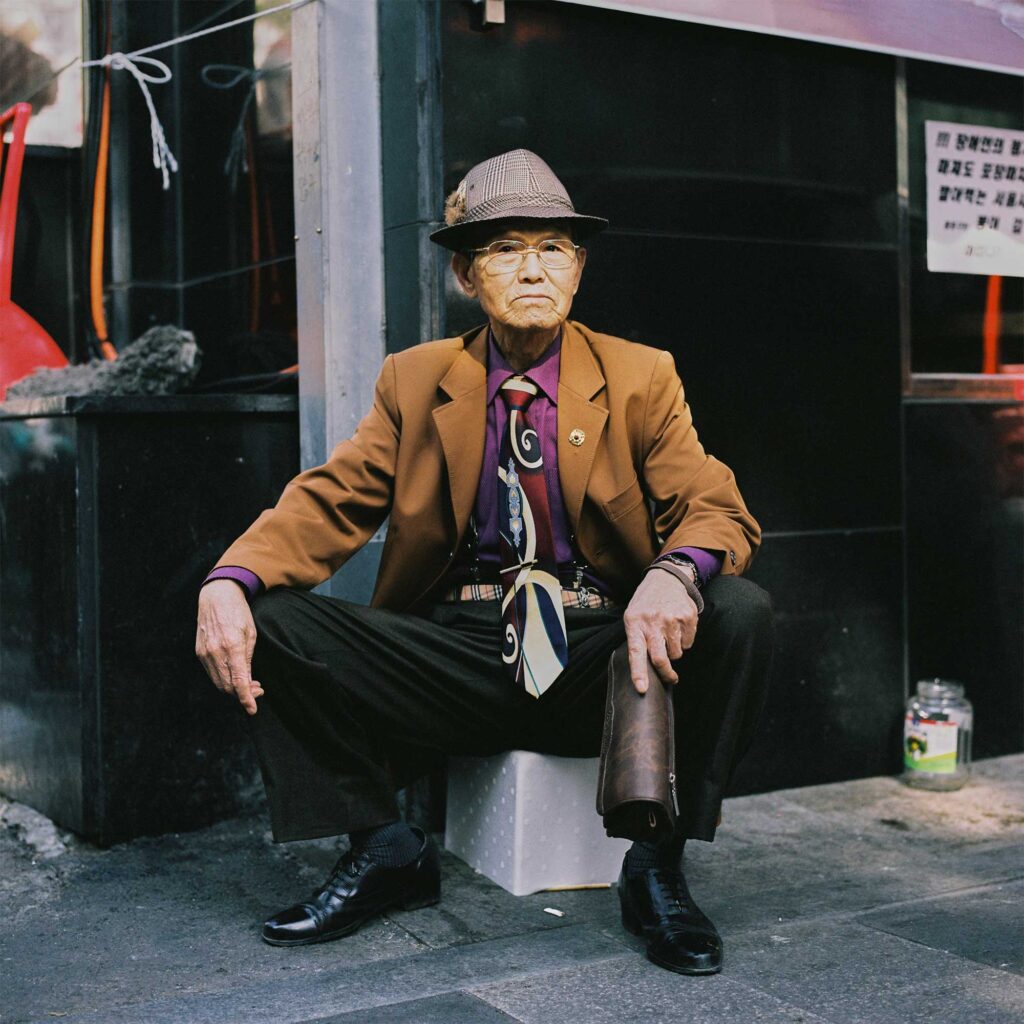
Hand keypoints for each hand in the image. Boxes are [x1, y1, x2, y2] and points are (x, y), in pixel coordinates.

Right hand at [195, 580, 264, 714]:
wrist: (216, 596)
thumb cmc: (238, 613)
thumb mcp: (251, 634)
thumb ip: (248, 660)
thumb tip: (248, 683)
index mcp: (232, 646)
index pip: (238, 682)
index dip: (246, 699)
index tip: (253, 710)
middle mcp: (215, 652)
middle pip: (227, 686)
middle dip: (243, 694)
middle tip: (258, 690)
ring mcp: (205, 653)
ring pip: (219, 683)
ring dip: (233, 688)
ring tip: (249, 683)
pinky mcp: (199, 652)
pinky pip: (212, 673)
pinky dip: (224, 679)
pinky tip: (235, 674)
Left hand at [622, 569, 698, 693]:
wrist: (666, 579)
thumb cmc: (646, 604)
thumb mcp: (633, 616)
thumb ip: (636, 639)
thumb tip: (644, 669)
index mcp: (634, 623)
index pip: (635, 652)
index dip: (639, 672)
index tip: (642, 688)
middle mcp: (653, 621)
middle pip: (660, 658)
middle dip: (666, 674)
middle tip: (671, 679)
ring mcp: (671, 619)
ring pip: (676, 653)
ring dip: (674, 651)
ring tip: (669, 635)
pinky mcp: (688, 617)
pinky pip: (688, 643)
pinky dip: (684, 641)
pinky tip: (678, 627)